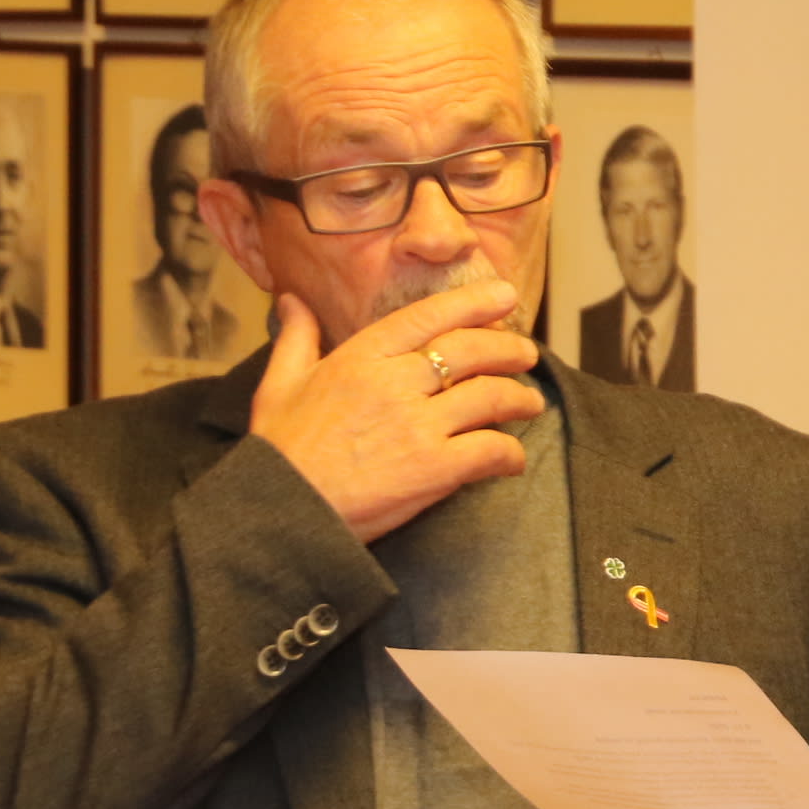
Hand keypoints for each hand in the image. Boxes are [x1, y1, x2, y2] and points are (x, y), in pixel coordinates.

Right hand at [251, 283, 544, 540]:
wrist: (281, 514)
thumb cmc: (279, 452)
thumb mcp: (278, 385)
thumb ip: (296, 339)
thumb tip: (292, 300)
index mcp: (361, 356)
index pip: (429, 316)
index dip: (473, 302)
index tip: (504, 295)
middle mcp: (395, 383)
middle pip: (471, 350)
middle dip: (508, 348)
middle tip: (526, 353)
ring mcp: (417, 425)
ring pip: (490, 396)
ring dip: (519, 397)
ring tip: (531, 402)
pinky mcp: (433, 468)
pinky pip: (490, 450)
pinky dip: (510, 453)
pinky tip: (512, 458)